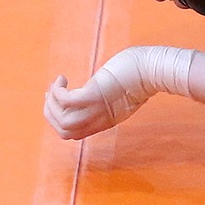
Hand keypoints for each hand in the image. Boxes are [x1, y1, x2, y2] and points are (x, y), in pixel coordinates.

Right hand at [43, 47, 193, 138]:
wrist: (153, 70)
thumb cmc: (140, 73)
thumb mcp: (121, 91)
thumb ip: (109, 95)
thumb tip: (101, 85)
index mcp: (105, 121)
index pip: (74, 134)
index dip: (59, 122)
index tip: (55, 103)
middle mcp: (99, 119)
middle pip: (64, 131)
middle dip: (50, 114)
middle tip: (50, 94)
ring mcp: (97, 109)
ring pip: (62, 121)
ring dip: (51, 104)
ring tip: (56, 86)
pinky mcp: (94, 96)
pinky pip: (66, 102)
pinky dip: (58, 92)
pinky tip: (62, 79)